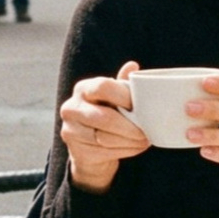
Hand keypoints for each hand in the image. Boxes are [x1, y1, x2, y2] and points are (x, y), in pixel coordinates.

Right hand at [59, 61, 148, 192]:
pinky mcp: (77, 150)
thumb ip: (122, 84)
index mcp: (83, 88)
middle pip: (105, 117)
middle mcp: (71, 107)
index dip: (124, 96)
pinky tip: (134, 147)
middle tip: (147, 132)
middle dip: (131, 127)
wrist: (89, 148)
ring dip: (131, 141)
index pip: (102, 87)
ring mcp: (71, 130)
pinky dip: (126, 150)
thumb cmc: (106, 115)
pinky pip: (106, 152)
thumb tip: (132, 65)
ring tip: (144, 140)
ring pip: (107, 138)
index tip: (140, 106)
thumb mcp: (113, 98)